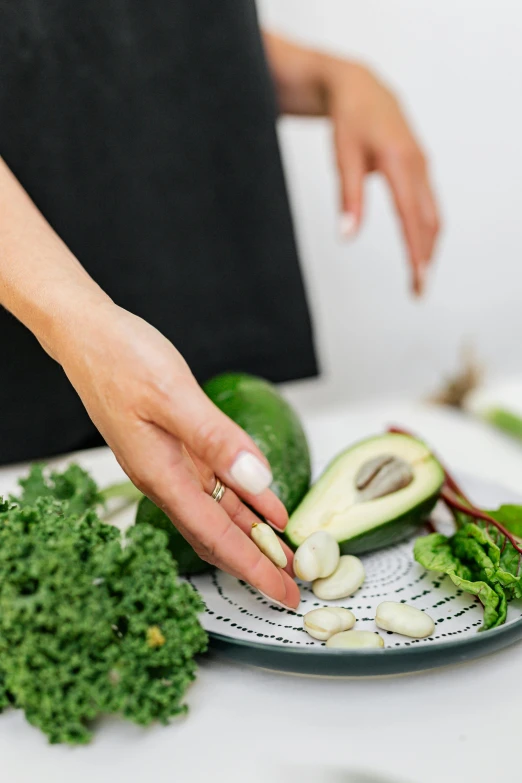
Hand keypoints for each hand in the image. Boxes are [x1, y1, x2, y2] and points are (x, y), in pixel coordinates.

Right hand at [58, 302, 299, 608]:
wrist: (88, 335)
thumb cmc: (119, 359)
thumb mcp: (172, 394)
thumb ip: (215, 439)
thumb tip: (256, 479)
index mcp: (161, 475)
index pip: (215, 536)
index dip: (252, 568)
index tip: (282, 594)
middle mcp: (167, 477)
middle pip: (218, 534)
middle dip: (256, 563)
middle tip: (292, 587)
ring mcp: (172, 462)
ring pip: (220, 511)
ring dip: (253, 535)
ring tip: (286, 554)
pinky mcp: (178, 444)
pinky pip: (217, 481)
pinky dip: (245, 496)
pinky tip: (267, 506)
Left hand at [325, 60, 439, 294]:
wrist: (361, 86)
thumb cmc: (350, 118)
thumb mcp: (342, 156)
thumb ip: (348, 198)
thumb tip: (346, 236)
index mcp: (400, 162)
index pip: (411, 217)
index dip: (416, 252)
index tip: (418, 279)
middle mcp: (418, 165)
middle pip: (429, 221)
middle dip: (426, 258)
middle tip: (418, 290)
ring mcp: (422, 166)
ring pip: (433, 214)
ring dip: (428, 247)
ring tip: (419, 276)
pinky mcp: (419, 168)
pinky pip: (429, 204)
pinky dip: (426, 230)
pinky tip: (420, 248)